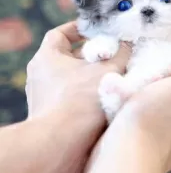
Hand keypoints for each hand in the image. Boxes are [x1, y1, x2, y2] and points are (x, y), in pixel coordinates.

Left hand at [25, 21, 131, 172]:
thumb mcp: (108, 70)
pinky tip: (104, 91)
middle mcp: (41, 74)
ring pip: (71, 75)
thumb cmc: (81, 100)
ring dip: (90, 72)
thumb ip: (121, 52)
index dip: (79, 29)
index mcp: (47, 57)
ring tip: (112, 72)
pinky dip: (86, 88)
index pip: (60, 33)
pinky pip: (71, 92)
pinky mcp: (52, 110)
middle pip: (69, 55)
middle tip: (111, 52)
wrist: (63, 142)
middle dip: (91, 53)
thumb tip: (128, 43)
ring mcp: (44, 94)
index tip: (96, 30)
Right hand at [84, 48, 170, 172]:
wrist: (128, 153)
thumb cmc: (155, 117)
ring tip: (143, 85)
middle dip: (168, 73)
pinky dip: (154, 105)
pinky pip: (162, 114)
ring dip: (160, 88)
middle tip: (148, 68)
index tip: (159, 50)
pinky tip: (143, 105)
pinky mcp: (164, 140)